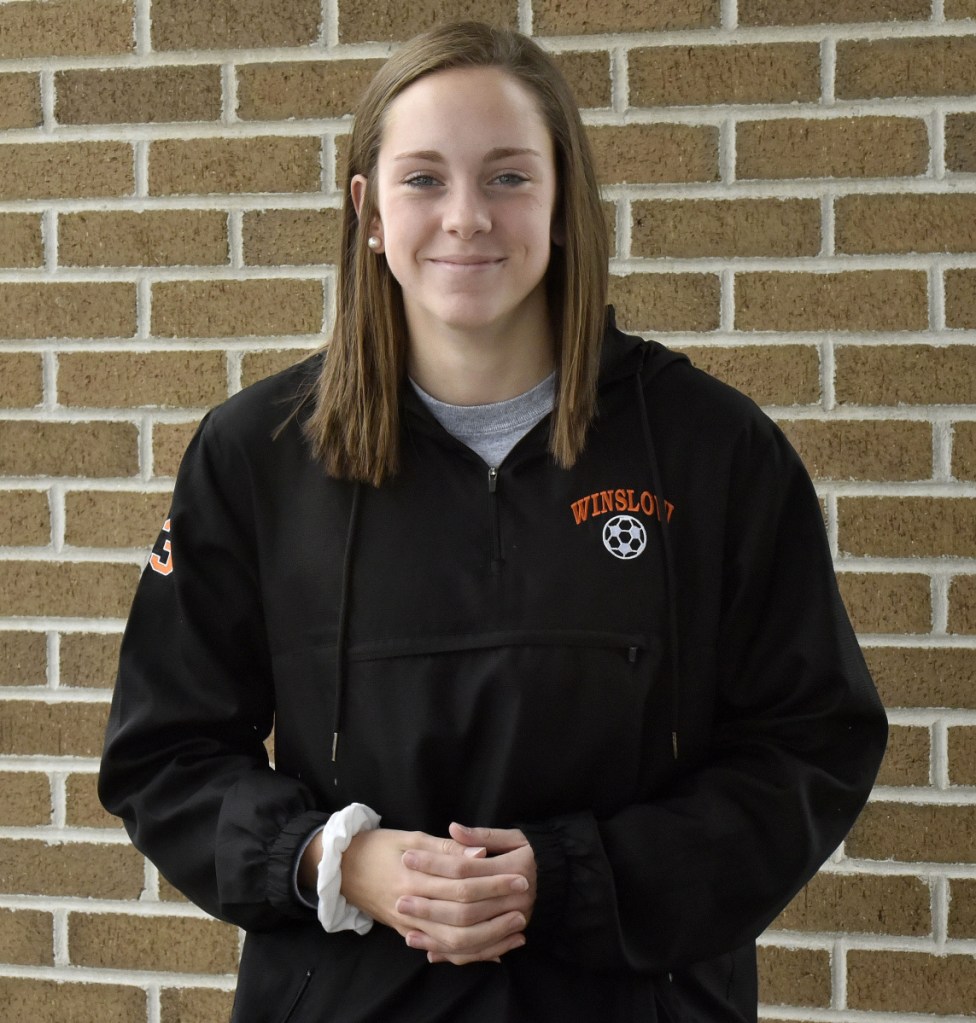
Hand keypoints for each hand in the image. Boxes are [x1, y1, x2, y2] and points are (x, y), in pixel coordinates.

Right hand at [339, 828, 529, 963]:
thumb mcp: (410, 837)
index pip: (462, 883)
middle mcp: (412, 905)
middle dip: (497, 910)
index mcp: (414, 875)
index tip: (520, 875)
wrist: (341, 870)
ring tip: (517, 929)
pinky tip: (494, 950)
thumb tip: (481, 854)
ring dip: (489, 937)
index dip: (493, 881)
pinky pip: (442, 950)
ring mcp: (408, 925)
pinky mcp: (407, 933)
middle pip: (462, 915)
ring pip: (455, 941)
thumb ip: (447, 849)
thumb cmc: (377, 846)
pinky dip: (469, 953)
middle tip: (525, 902)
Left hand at [400, 823, 536, 964]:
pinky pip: (477, 951)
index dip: (435, 863)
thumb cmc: (533, 853)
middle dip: (430, 903)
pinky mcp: (508, 936)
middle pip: (463, 905)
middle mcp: (513, 898)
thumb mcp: (514, 837)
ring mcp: (512, 921)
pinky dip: (452, 953)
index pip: (464, 867)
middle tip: (400, 899)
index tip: (408, 858)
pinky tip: (428, 950)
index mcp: (513, 868)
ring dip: (436, 933)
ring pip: (469, 934)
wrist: (562, 882)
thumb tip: (453, 828)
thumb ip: (483, 836)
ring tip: (406, 928)